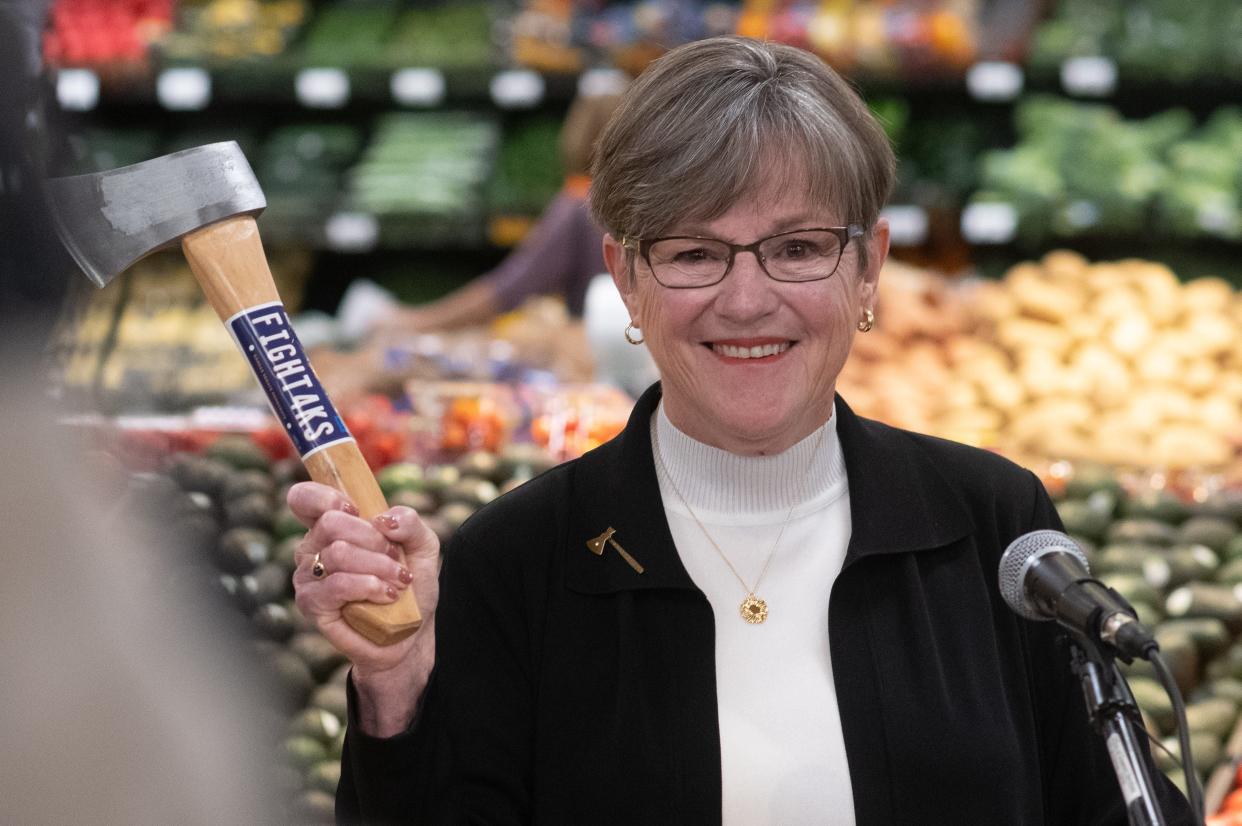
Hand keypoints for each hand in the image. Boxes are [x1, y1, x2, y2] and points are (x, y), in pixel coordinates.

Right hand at [289, 482, 438, 727]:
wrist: (411, 633)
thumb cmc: (410, 585)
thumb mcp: (423, 547)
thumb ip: (410, 522)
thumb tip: (384, 519)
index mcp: (330, 527)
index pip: (303, 499)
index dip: (326, 496)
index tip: (357, 509)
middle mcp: (312, 549)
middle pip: (331, 523)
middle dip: (373, 538)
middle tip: (393, 556)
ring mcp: (308, 578)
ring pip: (339, 553)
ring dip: (379, 566)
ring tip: (398, 581)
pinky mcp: (312, 605)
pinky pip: (338, 585)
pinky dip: (370, 586)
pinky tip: (387, 596)